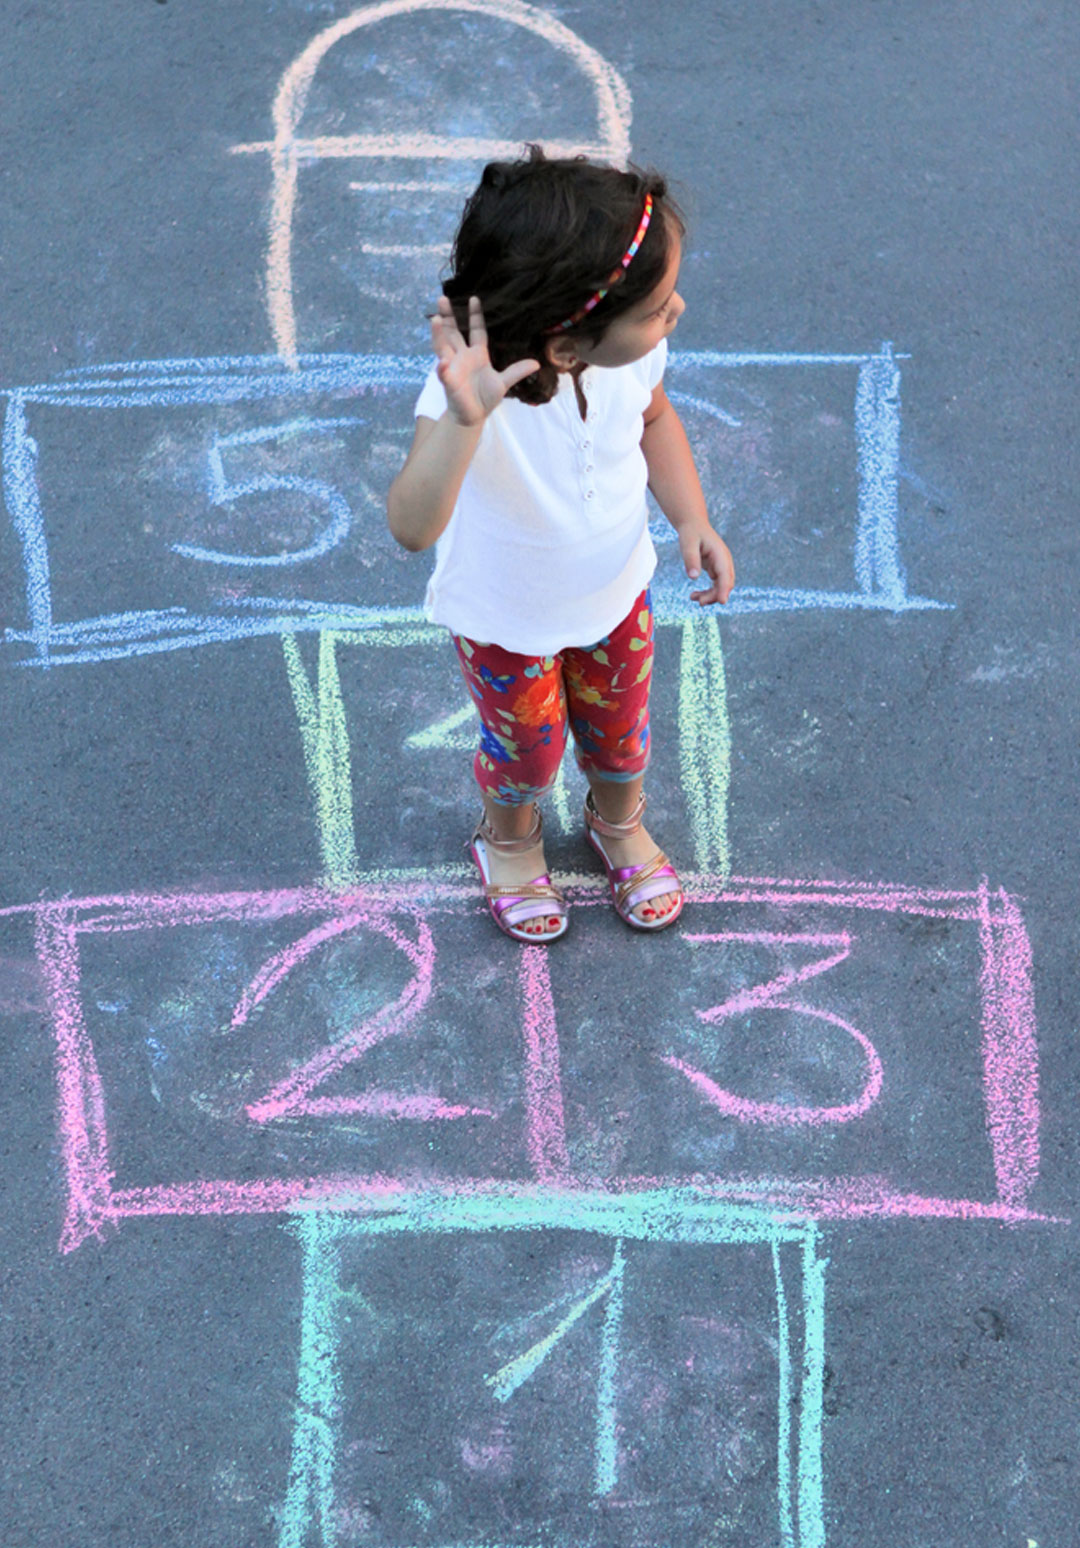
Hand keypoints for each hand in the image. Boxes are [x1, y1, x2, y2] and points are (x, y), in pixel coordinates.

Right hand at [431, 295, 538, 426]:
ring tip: (436, 319)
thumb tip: (536, 363)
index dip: (474, 315)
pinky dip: (443, 368)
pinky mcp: (448, 381)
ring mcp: (453, 367)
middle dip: (448, 316)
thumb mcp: (503, 383)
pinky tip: (443, 362)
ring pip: (443, 346)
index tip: (474, 298)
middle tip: (442, 298)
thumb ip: (517, 371)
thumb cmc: (485, 398)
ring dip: (439, 333)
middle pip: (453, 332)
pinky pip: (444, 373)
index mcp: (477, 354)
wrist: (472, 416)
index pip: (476, 330)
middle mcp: (462, 356)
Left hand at [680, 524, 735, 604]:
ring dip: (710, 596)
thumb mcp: (688, 543)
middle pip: (726, 584)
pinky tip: (694, 595)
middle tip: (699, 602)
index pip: (725, 575)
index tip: (722, 602)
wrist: (694, 526)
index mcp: (720, 554)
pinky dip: (707, 593)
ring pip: (721, 587)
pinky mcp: (716, 570)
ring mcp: (721, 567)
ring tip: (693, 597)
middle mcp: (724, 562)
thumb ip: (691, 559)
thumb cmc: (691, 533)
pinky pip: (715, 586)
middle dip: (715, 595)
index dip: (724, 589)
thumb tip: (693, 577)